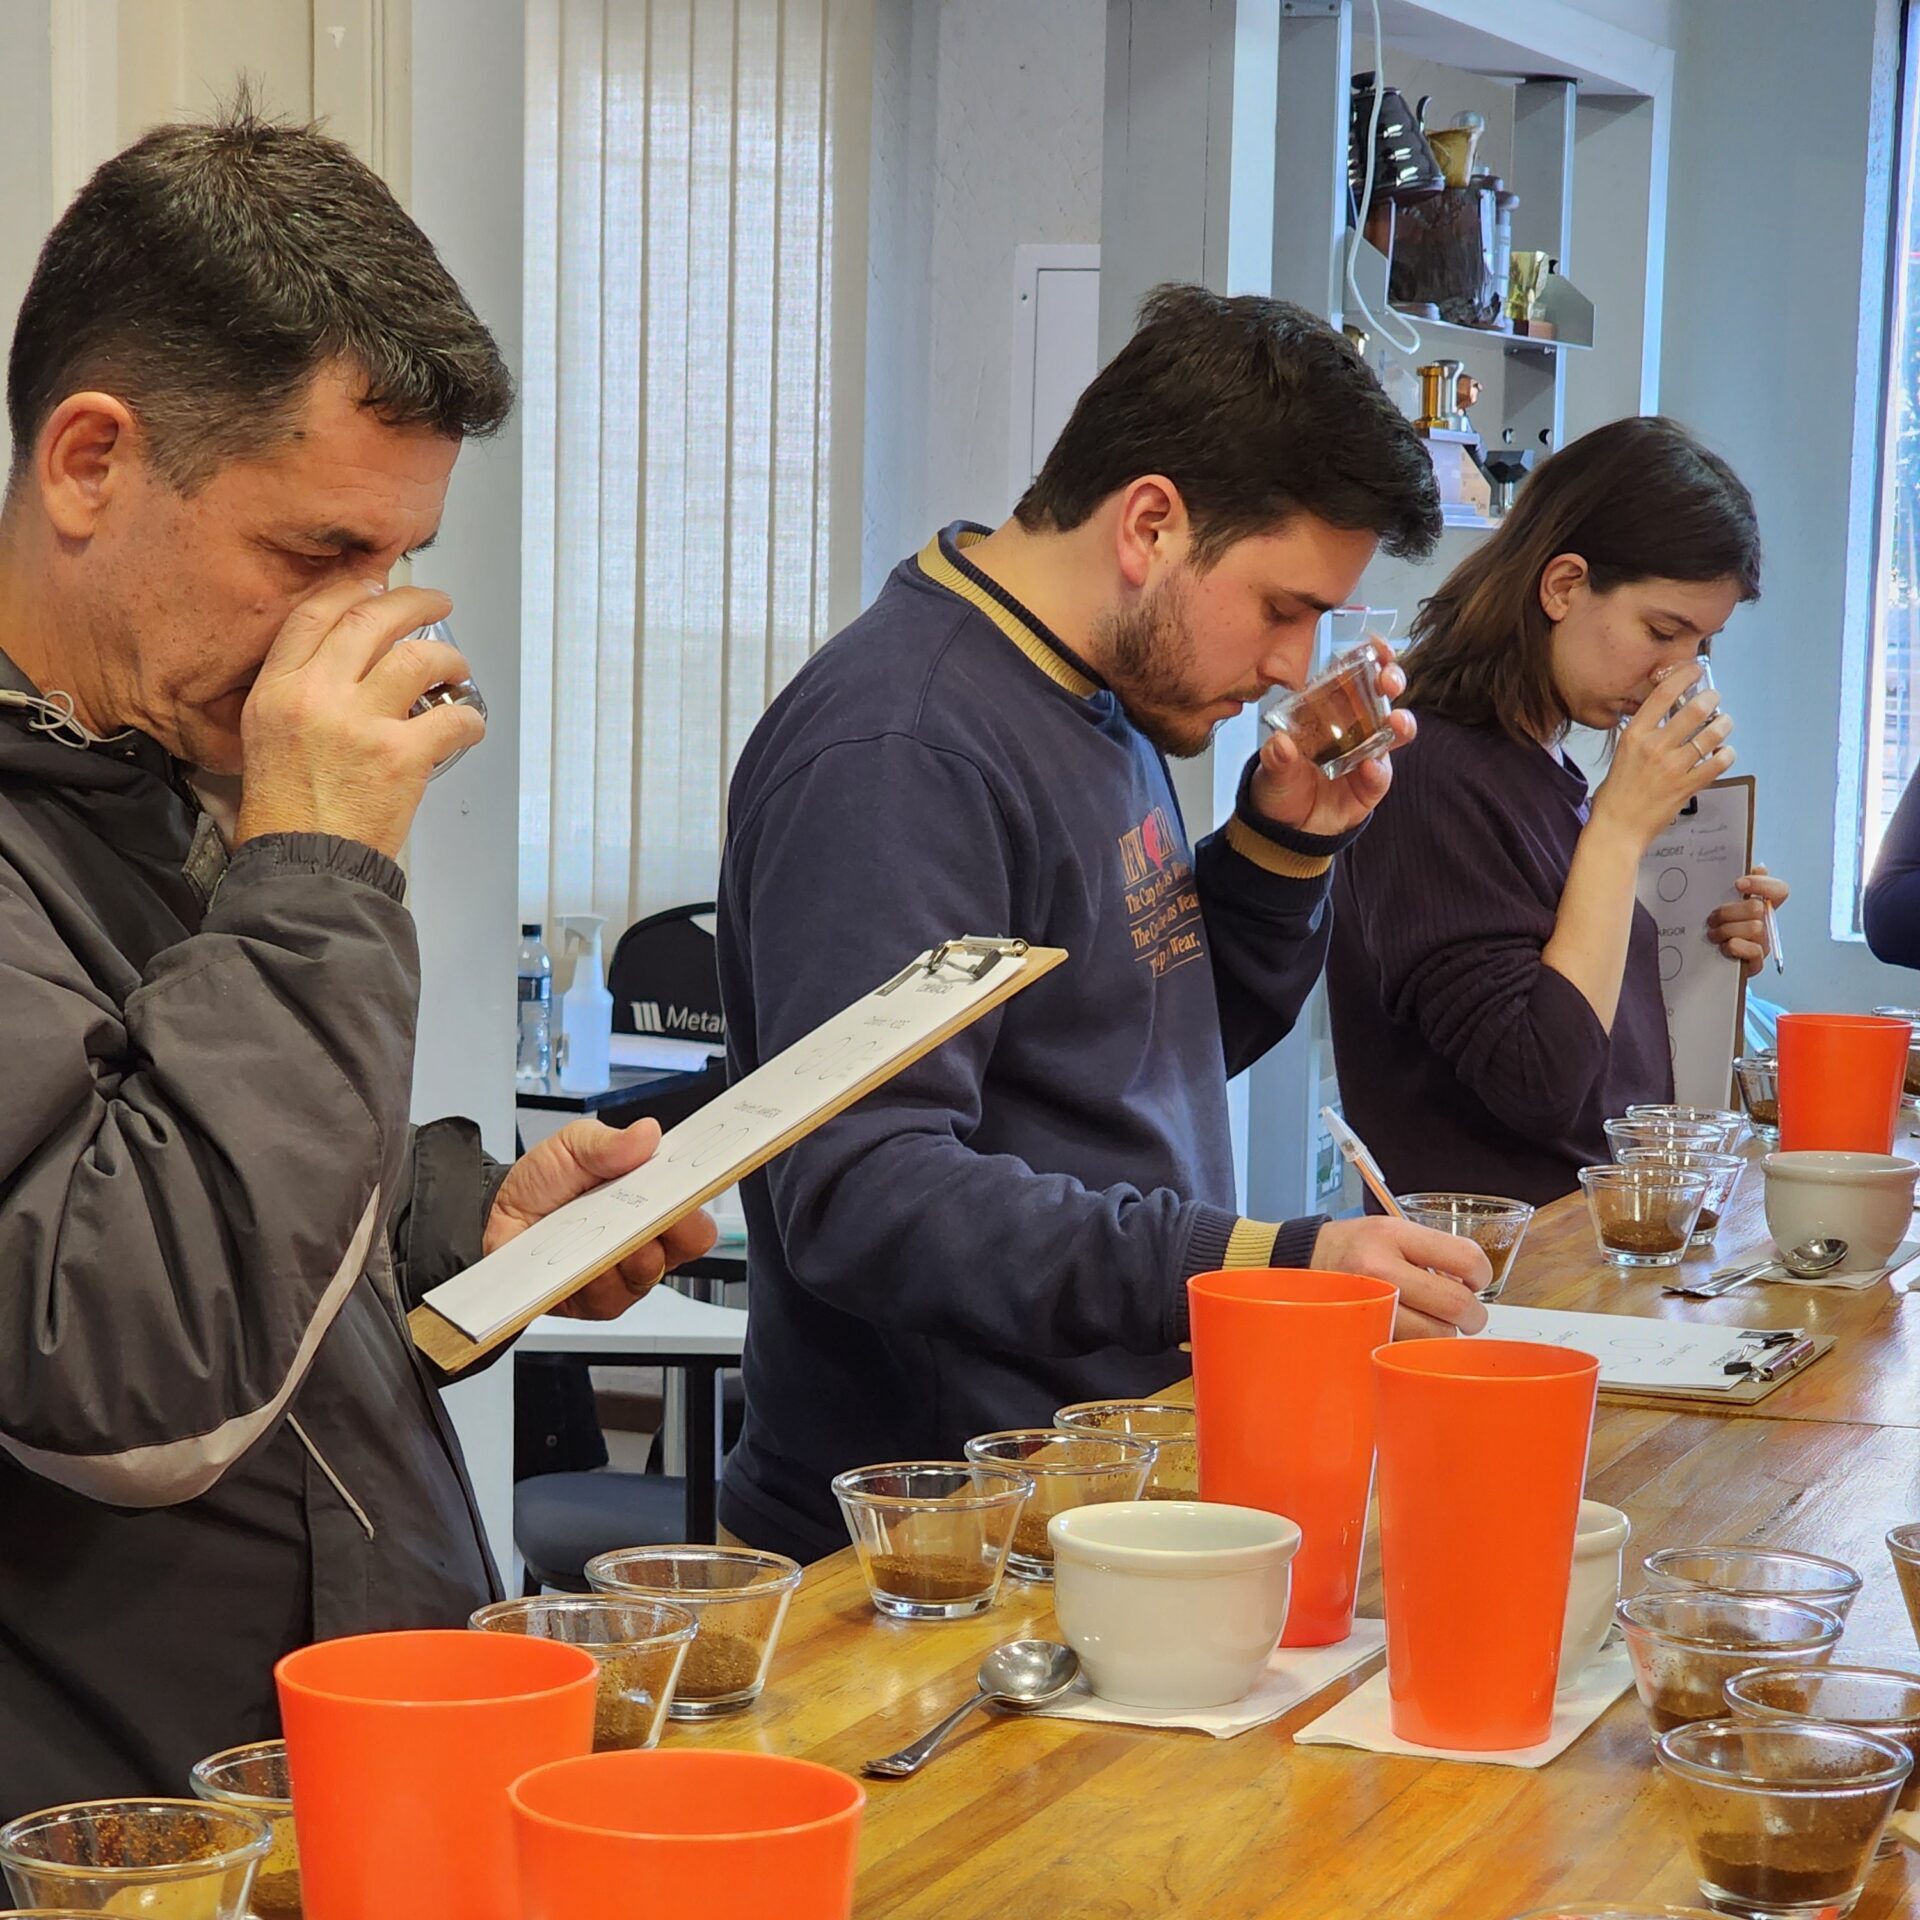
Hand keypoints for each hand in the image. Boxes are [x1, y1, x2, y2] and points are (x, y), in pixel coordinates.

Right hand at [235, 578, 484, 856]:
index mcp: (276, 690)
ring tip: (457, 669)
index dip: (352, 588)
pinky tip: (468, 725)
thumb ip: (298, 693)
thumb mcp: (265, 737)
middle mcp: (316, 697)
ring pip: (418, 659)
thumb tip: (345, 662)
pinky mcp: (400, 755)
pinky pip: (452, 716)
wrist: (304, 866)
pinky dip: (469, 718)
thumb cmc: (286, 814)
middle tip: (436, 603)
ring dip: (448, 659)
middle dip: (413, 603)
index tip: (376, 581)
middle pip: (371, 621)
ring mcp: (360, 723)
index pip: (315, 614)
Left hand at [484, 1117, 719, 1317]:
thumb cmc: (541, 1184)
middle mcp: (647, 1241)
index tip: (690, 1187)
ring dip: (625, 1252)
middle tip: (647, 1212)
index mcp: (652, 1200)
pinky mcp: (595, 1302)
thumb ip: (607, 1142)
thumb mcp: (571, 1147)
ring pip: (648, 1273)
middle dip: (669, 1227)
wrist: (493, 1219)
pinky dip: (592, 1277)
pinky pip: (609, 1297)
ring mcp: (624, 1275)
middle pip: (686, 1246)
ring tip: (598, 1234)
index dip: (700, 1198)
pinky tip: (575, 1260)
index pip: (697, 1207)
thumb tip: (646, 1133)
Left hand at [1247, 641, 1416, 836]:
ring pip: (1395, 731)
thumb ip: (1276, 758)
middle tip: (1387, 680)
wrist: (1284, 829)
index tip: (1376, 645)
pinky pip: (1381, 774)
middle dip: (1392, 680)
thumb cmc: (1279, 784)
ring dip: (1400, 723)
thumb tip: (1279, 744)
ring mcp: (1368, 753)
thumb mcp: (1271, 769)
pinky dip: (1378, 769)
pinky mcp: (1372, 784)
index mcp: (1330, 708)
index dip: (1371, 655)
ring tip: (1394, 722)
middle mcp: (1356, 726)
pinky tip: (1370, 767)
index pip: (1355, 672)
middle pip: (1384, 694)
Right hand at [1310, 1215, 1490, 1338]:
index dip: (1481, 1274)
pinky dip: (1417, 1347)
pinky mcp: (1362, 1334)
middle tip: (1467, 1314)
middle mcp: (1379, 1269)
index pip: (1464, 1258)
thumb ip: (1433, 1251)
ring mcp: (1370, 1305)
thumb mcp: (1391, 1230)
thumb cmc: (1354, 1247)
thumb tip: (1476, 1284)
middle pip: (1455, 1304)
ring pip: (1435, 1336)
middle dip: (1472, 1315)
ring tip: (1432, 1322)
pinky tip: (1409, 1331)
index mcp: (1392, 1236)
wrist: (1302, 1262)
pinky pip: (1408, 1350)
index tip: (1475, 1281)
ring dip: (1443, 1334)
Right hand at [1588, 665, 1732, 852]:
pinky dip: (1727, 755)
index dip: (1684, 676)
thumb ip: (1645, 734)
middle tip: (1714, 699)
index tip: (1695, 671)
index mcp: (1634, 735)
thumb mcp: (1623, 754)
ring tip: (1724, 723)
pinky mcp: (1687, 786)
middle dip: (1711, 699)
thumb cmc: (1617, 793)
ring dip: (1723, 724)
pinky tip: (1724, 753)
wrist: (1617, 827)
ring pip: (1712, 734)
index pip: (1663, 694)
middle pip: (1694, 709)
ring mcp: (1673, 767)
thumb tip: (1669, 717)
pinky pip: (1718, 763)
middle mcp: (1655, 746)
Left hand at [1707, 863, 1787, 976]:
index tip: (1738, 884)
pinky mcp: (1756, 963)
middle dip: (1728, 912)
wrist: (1704, 963)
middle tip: (1711, 919)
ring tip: (1713, 934)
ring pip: (1754, 928)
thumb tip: (1757, 867)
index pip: (1779, 890)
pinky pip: (1753, 951)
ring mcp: (1764, 944)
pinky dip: (1734, 947)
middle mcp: (1766, 924)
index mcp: (1761, 907)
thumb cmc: (1715, 930)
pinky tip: (1723, 947)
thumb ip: (1735, 887)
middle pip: (1757, 908)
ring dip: (1727, 930)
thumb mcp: (1719, 906)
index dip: (1762, 884)